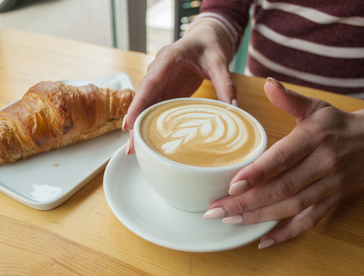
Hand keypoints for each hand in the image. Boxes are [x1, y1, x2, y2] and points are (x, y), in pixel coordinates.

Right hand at [122, 21, 236, 153]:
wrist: (205, 38)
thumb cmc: (208, 46)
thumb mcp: (219, 61)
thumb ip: (225, 84)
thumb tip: (234, 109)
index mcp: (168, 58)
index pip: (150, 83)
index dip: (138, 104)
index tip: (129, 124)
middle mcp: (158, 69)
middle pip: (143, 98)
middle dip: (135, 122)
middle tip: (131, 147)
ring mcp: (159, 80)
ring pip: (145, 104)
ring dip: (140, 125)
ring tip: (135, 148)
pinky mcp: (164, 89)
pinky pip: (154, 106)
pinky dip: (149, 121)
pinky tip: (147, 139)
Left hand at [203, 77, 363, 248]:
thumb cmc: (336, 124)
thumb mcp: (315, 106)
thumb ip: (289, 98)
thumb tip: (267, 83)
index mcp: (314, 138)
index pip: (282, 158)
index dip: (257, 173)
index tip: (232, 185)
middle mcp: (323, 164)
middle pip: (282, 188)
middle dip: (247, 202)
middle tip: (216, 210)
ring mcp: (330, 185)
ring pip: (292, 207)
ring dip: (259, 217)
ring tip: (230, 220)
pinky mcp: (333, 200)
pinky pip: (310, 221)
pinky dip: (287, 233)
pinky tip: (263, 240)